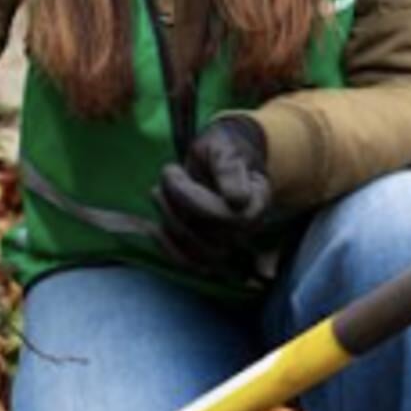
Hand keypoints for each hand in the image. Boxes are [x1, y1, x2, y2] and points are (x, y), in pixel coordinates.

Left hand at [151, 117, 272, 271]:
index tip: (172, 169)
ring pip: (196, 251)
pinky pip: (187, 263)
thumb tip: (238, 200)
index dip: (190, 198)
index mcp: (256, 201)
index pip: (225, 215)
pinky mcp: (207, 250)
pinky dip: (167, 247)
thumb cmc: (221, 150)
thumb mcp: (224, 147)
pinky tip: (154, 227)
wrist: (217, 161)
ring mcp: (228, 242)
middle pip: (208, 234)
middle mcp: (246, 228)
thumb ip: (229, 169)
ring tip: (157, 192)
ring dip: (170, 222)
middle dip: (177, 204)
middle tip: (166, 174)